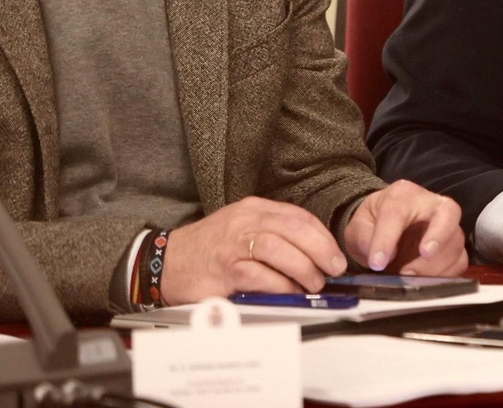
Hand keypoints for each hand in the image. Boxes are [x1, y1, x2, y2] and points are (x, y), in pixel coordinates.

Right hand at [161, 197, 349, 302]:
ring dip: (303, 269)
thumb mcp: (242, 228)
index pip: (298, 217)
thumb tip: (313, 251)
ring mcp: (233, 244)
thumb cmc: (208, 249)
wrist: (166, 262)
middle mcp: (244, 221)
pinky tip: (289, 292)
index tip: (336, 254)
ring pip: (279, 249)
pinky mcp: (224, 270)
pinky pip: (259, 275)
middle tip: (333, 269)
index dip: (322, 236)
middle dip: (321, 250)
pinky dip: (279, 285)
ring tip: (313, 283)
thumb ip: (273, 233)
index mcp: (253, 209)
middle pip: (294, 229)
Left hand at [344, 180, 468, 275]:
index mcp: (403, 195)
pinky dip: (445, 275)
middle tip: (424, 255)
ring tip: (409, 275)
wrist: (386, 226)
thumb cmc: (374, 223)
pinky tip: (425, 282)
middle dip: (439, 236)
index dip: (387, 239)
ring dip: (434, 265)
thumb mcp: (359, 226)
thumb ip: (364, 238)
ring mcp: (448, 226)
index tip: (377, 263)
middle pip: (448, 213)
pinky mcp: (454, 247)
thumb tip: (379, 258)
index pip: (397, 213)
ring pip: (455, 243)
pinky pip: (460, 262)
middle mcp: (432, 205)